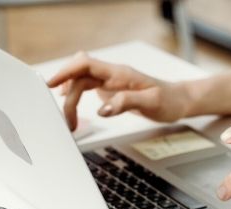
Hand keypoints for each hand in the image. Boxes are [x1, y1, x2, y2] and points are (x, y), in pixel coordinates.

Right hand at [47, 52, 191, 130]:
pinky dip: (75, 94)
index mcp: (120, 74)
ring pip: (81, 83)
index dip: (66, 71)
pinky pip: (86, 87)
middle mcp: (112, 75)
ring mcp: (111, 81)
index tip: (51, 83)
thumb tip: (103, 110)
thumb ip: (127, 103)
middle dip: (68, 96)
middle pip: (79, 77)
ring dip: (71, 99)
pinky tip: (69, 102)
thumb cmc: (169, 101)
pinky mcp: (111, 89)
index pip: (85, 64)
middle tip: (68, 121)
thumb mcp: (152, 103)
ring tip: (69, 120)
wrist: (179, 101)